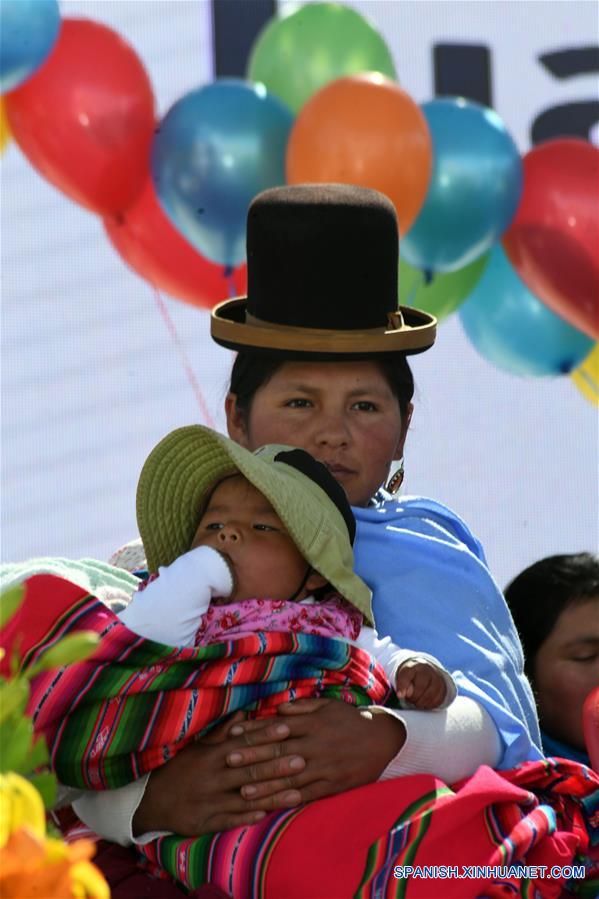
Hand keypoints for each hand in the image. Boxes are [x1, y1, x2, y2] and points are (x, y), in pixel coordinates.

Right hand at [133, 711, 305, 836]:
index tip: (287, 729)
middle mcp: (213, 776)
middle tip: (302, 760)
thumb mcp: (198, 746)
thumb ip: (222, 731)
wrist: (151, 800)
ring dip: (272, 796)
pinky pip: (230, 820)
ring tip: (297, 794)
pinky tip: (267, 816)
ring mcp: (210, 800)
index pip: (244, 743)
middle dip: (277, 766)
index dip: (266, 736)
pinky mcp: (205, 822)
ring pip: (246, 797)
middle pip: (250, 770)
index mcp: (213, 754)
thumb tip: (243, 714)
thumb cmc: (180, 768)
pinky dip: (248, 818)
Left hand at [225, 698, 405, 805]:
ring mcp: (324, 767)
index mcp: (311, 724)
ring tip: (244, 792)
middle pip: (279, 752)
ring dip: (266, 786)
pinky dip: (290, 800)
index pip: (277, 728)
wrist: (382, 738)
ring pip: (290, 777)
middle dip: (253, 758)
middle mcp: (315, 745)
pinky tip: (273, 806)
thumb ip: (301, 707)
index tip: (233, 735)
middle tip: (229, 762)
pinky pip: (309, 794)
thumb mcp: (327, 705)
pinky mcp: (333, 784)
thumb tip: (277, 708)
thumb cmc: (350, 719)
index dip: (254, 732)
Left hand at [395, 659, 446, 708]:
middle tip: (409, 698)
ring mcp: (437, 679)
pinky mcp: (444, 688)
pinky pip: (437, 701)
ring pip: (429, 696)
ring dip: (420, 702)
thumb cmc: (411, 677)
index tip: (399, 695)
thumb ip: (401, 685)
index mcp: (414, 666)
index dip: (403, 685)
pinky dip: (429, 705)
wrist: (426, 671)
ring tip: (416, 701)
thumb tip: (401, 695)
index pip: (407, 674)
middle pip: (420, 687)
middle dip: (413, 697)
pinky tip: (424, 702)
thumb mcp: (403, 677)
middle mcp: (427, 670)